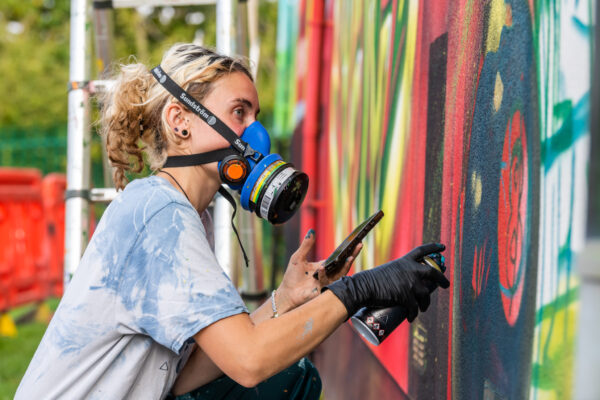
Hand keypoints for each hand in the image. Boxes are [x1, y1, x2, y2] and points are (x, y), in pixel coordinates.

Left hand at [276, 229, 361, 311]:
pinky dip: (324, 274)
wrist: (287, 293)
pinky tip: (321, 268)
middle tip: (359, 246)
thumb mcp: (298, 257)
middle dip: (353, 255)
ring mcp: (327, 282)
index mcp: (325, 265)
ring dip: (346, 266)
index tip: (356, 241)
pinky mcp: (322, 290)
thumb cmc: (292, 276)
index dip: (348, 249)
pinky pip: (326, 282)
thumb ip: (306, 245)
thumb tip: (312, 230)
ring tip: (349, 257)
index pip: (339, 257)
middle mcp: (328, 274)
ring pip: (341, 274)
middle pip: (344, 264)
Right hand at [324, 242, 449, 320]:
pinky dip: (414, 314)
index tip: (443, 247)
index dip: (433, 247)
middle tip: (446, 284)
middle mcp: (410, 270)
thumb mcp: (388, 270)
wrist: (364, 287)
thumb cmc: (371, 279)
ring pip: (425, 295)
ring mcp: (410, 283)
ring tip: (423, 308)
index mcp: (405, 261)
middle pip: (432, 272)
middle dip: (441, 279)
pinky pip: (415, 308)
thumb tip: (405, 284)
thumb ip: (399, 274)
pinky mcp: (406, 296)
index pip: (422, 251)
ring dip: (426, 303)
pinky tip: (412, 317)